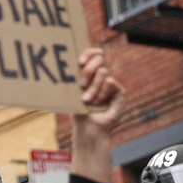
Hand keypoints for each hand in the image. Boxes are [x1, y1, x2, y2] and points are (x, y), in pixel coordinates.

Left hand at [71, 48, 124, 182]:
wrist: (88, 129)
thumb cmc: (78, 112)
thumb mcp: (72, 91)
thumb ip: (73, 76)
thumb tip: (63, 61)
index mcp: (90, 72)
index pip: (94, 53)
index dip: (89, 53)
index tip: (79, 62)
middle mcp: (101, 75)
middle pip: (100, 57)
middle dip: (88, 69)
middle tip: (81, 84)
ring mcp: (110, 83)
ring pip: (103, 71)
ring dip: (93, 87)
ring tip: (87, 101)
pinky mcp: (119, 92)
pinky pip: (110, 82)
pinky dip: (101, 93)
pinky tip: (98, 103)